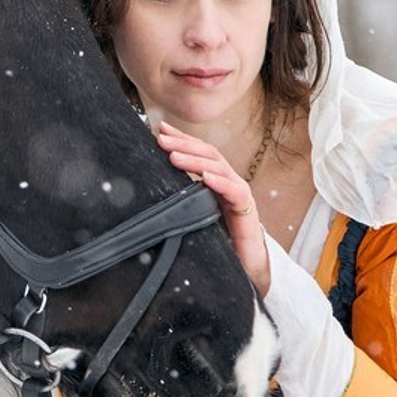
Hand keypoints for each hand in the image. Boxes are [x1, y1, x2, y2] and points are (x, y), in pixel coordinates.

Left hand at [156, 122, 270, 294]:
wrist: (246, 266)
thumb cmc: (219, 241)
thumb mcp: (193, 217)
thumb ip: (179, 203)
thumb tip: (149, 193)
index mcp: (215, 181)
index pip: (198, 153)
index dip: (181, 139)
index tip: (159, 130)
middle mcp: (228, 182)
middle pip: (208, 155)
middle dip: (184, 144)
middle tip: (161, 139)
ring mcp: (238, 194)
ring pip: (218, 169)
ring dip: (195, 160)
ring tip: (174, 156)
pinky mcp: (247, 210)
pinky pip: (234, 191)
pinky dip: (219, 182)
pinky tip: (205, 177)